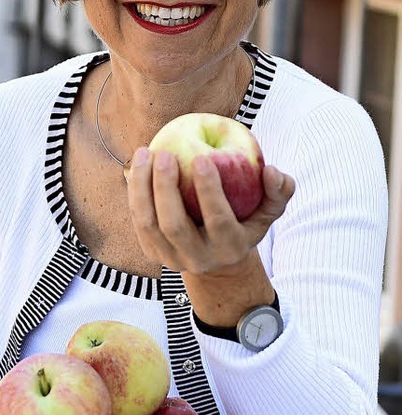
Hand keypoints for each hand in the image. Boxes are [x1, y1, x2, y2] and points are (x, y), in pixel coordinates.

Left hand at [127, 148, 294, 323]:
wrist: (217, 262)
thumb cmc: (245, 223)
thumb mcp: (268, 212)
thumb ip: (279, 191)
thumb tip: (272, 171)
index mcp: (230, 248)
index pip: (218, 220)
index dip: (209, 190)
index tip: (201, 157)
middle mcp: (198, 258)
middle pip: (174, 225)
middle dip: (166, 188)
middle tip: (165, 154)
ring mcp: (171, 258)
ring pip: (149, 223)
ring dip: (142, 187)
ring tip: (146, 152)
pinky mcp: (152, 252)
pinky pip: (138, 221)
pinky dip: (135, 193)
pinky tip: (137, 166)